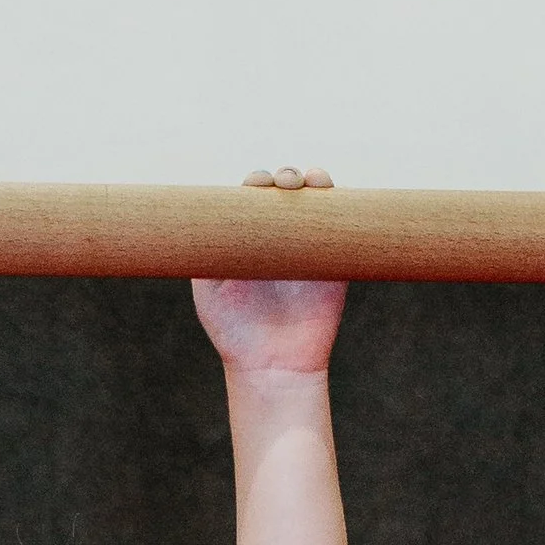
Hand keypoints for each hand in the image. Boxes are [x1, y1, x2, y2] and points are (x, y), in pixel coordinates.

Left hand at [195, 173, 344, 376]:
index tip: (254, 186)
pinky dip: (337, 201)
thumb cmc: (234, 331)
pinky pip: (342, 225)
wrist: (272, 367)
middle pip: (286, 192)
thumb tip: (202, 216)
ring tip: (305, 183)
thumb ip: (205, 252)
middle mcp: (280, 237)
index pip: (254, 197)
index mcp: (250, 238)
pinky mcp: (334, 262)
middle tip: (282, 185)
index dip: (256, 184)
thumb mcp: (207, 289)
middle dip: (285, 178)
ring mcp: (308, 247)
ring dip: (312, 181)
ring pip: (315, 200)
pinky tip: (328, 192)